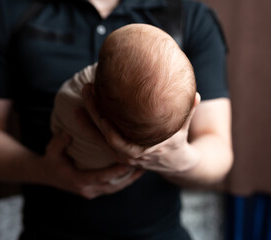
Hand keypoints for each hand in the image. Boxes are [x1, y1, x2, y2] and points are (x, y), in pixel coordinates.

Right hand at [36, 131, 143, 198]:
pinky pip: (112, 188)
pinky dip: (124, 181)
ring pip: (115, 188)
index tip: (130, 162)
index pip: (102, 176)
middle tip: (144, 165)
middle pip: (113, 185)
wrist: (45, 174)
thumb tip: (67, 134)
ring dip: (129, 180)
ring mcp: (91, 192)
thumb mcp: (52, 150)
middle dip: (129, 176)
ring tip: (144, 169)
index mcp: (79, 181)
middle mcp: (87, 190)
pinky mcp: (94, 191)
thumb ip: (59, 142)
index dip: (117, 170)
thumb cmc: (51, 159)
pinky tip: (134, 173)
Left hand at [82, 83, 200, 172]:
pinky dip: (92, 130)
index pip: (118, 139)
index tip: (99, 106)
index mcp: (143, 150)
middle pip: (104, 137)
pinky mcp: (119, 152)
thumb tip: (195, 94)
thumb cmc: (178, 140)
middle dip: (92, 115)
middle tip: (86, 91)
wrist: (175, 163)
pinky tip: (83, 115)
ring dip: (86, 124)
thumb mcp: (183, 126)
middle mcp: (129, 155)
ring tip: (76, 106)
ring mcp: (123, 155)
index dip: (106, 125)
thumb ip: (188, 110)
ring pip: (99, 141)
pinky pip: (102, 141)